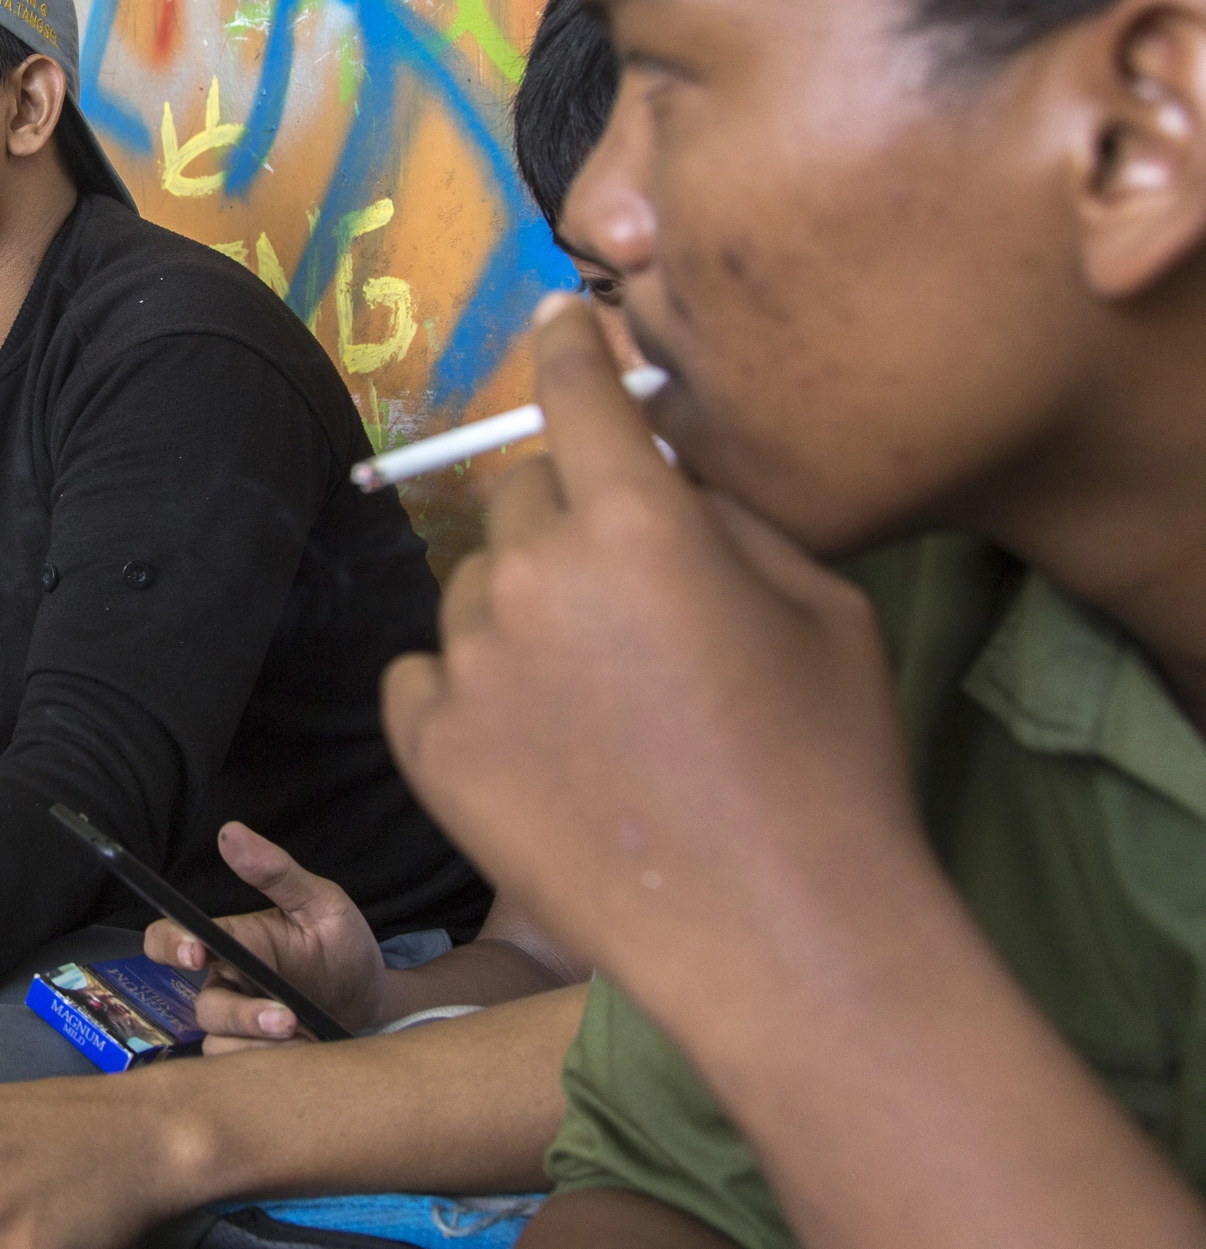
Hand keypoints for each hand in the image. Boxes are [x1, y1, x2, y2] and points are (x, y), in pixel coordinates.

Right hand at [142, 822, 383, 1049]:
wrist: (376, 1001)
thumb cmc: (341, 947)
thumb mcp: (320, 902)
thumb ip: (277, 871)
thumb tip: (230, 832)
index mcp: (234, 942)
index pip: (173, 938)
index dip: (172, 944)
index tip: (198, 953)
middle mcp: (228, 983)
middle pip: (202, 1005)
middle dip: (241, 1014)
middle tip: (286, 1017)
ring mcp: (241, 1024)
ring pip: (220, 1042)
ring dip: (262, 1044)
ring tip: (308, 1034)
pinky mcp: (257, 1056)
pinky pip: (241, 1068)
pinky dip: (272, 1063)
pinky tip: (307, 1051)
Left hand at [380, 297, 921, 1001]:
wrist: (780, 936)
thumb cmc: (831, 767)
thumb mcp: (818, 605)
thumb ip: (723, 513)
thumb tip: (659, 471)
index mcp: (640, 523)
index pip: (577, 392)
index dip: (567, 345)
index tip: (558, 318)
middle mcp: (535, 576)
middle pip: (518, 488)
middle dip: (566, 509)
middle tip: (624, 583)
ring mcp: (471, 664)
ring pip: (474, 585)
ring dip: (520, 607)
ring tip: (599, 693)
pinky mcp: (430, 746)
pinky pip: (423, 673)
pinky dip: (466, 685)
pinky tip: (535, 734)